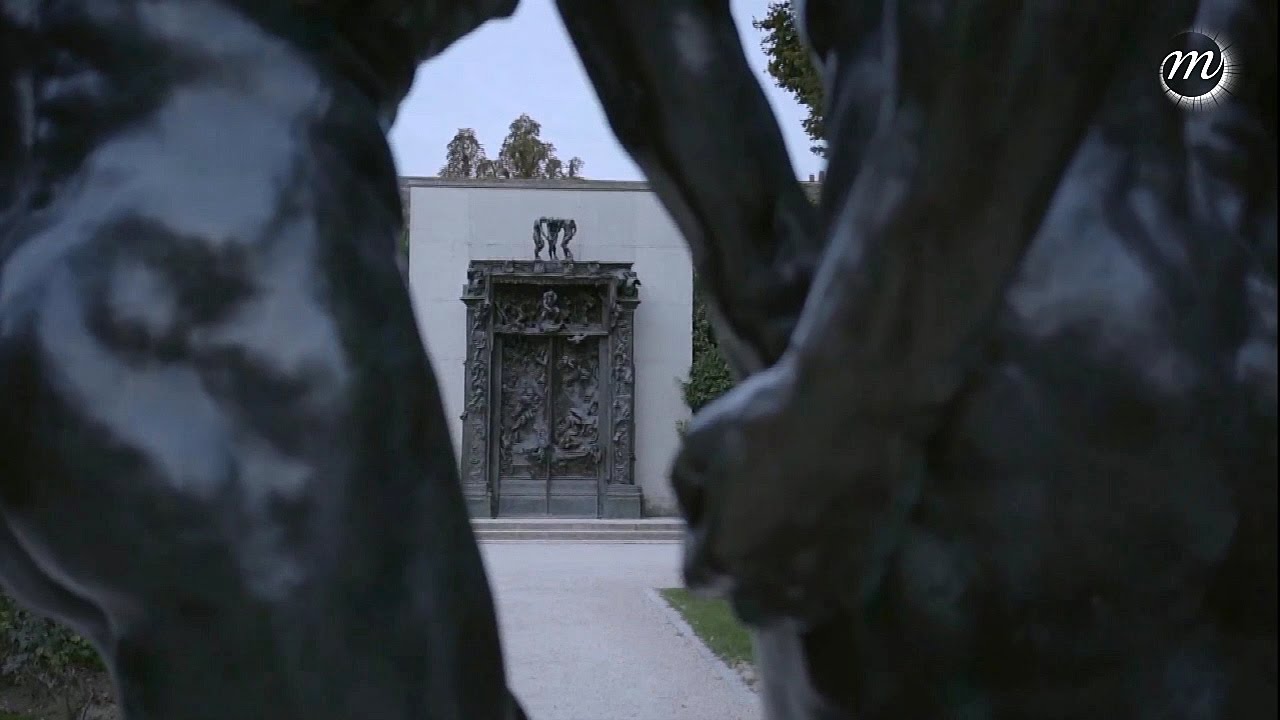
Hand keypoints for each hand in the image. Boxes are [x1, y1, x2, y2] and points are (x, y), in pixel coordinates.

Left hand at [671, 357, 927, 626]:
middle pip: (745, 604)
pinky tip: (824, 538)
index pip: (699, 577)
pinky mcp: (859, 579)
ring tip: (791, 539)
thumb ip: (687, 488)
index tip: (720, 519)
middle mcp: (770, 585)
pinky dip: (822, 579)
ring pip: (790, 612)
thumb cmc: (772, 418)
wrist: (857, 407)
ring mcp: (819, 587)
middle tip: (756, 529)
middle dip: (743, 573)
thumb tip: (698, 514)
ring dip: (783, 585)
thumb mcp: (699, 440)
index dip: (705, 545)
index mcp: (725, 554)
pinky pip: (829, 599)